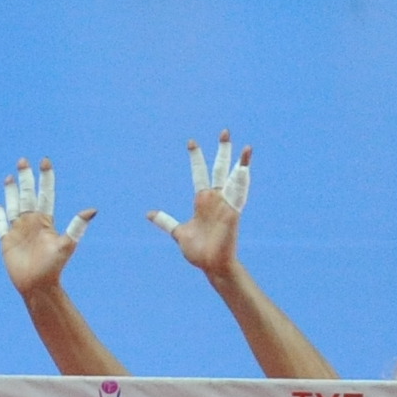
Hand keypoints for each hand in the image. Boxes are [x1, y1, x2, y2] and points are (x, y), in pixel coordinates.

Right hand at [0, 160, 90, 292]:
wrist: (38, 286)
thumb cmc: (54, 267)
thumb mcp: (67, 245)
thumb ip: (77, 226)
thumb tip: (92, 210)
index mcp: (45, 220)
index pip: (45, 194)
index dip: (45, 178)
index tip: (45, 162)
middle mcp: (32, 222)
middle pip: (27, 195)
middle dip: (25, 178)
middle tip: (23, 160)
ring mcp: (19, 231)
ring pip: (13, 206)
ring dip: (11, 192)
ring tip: (9, 177)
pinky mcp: (7, 242)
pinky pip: (1, 226)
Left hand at [144, 135, 252, 284]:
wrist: (211, 265)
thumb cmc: (199, 251)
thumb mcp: (179, 232)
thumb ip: (166, 222)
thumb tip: (150, 214)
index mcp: (203, 201)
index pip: (200, 173)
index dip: (196, 157)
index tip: (191, 141)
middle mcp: (216, 199)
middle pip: (220, 169)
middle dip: (223, 151)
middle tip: (224, 131)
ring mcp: (226, 205)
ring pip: (235, 178)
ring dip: (241, 163)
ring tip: (247, 147)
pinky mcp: (233, 213)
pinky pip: (239, 194)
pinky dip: (243, 182)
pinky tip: (246, 168)